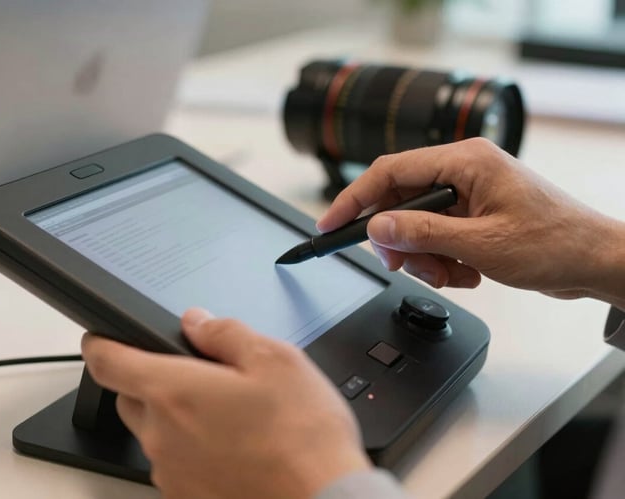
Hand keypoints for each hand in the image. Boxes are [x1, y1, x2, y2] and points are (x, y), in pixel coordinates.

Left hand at [81, 308, 371, 498]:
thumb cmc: (302, 437)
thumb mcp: (274, 360)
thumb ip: (225, 333)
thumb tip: (197, 322)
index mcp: (174, 392)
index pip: (107, 361)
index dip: (99, 342)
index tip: (101, 336)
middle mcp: (161, 435)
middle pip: (130, 397)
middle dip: (153, 379)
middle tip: (198, 374)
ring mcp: (172, 471)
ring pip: (154, 432)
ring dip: (175, 417)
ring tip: (228, 414)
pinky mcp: (186, 496)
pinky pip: (174, 462)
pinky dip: (191, 448)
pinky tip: (234, 445)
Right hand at [318, 138, 624, 306]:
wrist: (595, 263)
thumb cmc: (555, 243)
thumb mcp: (480, 243)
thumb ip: (423, 234)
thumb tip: (377, 228)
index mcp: (466, 161)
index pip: (390, 171)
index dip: (354, 199)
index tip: (331, 224)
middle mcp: (464, 171)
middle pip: (401, 202)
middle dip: (400, 240)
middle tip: (405, 264)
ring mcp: (469, 194)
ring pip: (417, 227)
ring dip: (426, 257)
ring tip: (455, 273)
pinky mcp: (474, 216)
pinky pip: (437, 238)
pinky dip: (445, 262)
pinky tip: (471, 271)